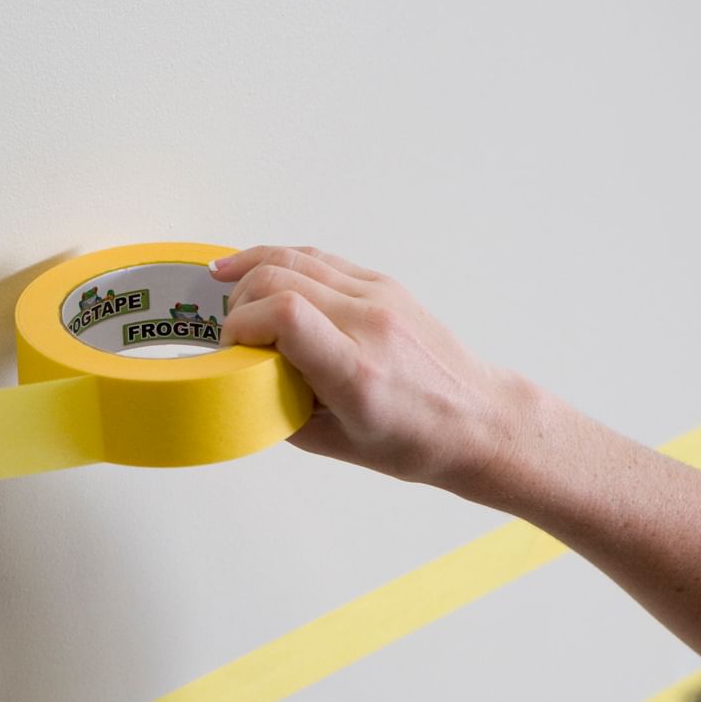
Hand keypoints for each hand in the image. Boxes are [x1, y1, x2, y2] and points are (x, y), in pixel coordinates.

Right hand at [210, 245, 525, 487]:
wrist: (477, 420)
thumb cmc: (415, 440)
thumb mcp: (333, 443)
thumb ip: (280, 409)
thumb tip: (239, 382)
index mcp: (355, 371)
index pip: (285, 314)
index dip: (242, 323)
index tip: (232, 346)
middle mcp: (369, 324)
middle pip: (280, 278)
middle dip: (239, 299)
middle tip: (231, 331)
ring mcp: (379, 298)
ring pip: (297, 258)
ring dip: (253, 269)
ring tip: (223, 282)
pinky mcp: (384, 285)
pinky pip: (321, 260)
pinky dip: (283, 262)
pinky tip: (259, 269)